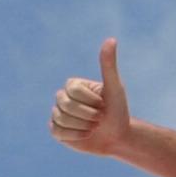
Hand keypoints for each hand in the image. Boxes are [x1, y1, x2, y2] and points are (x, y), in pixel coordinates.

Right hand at [51, 38, 133, 156]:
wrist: (119, 137)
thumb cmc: (118, 111)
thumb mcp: (115, 88)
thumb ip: (108, 65)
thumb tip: (111, 39)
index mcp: (73, 85)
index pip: (73, 90)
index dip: (91, 101)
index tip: (103, 104)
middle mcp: (63, 97)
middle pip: (65, 105)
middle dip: (88, 115)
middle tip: (100, 118)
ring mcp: (58, 113)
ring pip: (61, 119)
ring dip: (83, 127)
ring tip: (93, 127)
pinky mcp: (57, 130)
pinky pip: (57, 131)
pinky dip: (74, 136)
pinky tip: (85, 135)